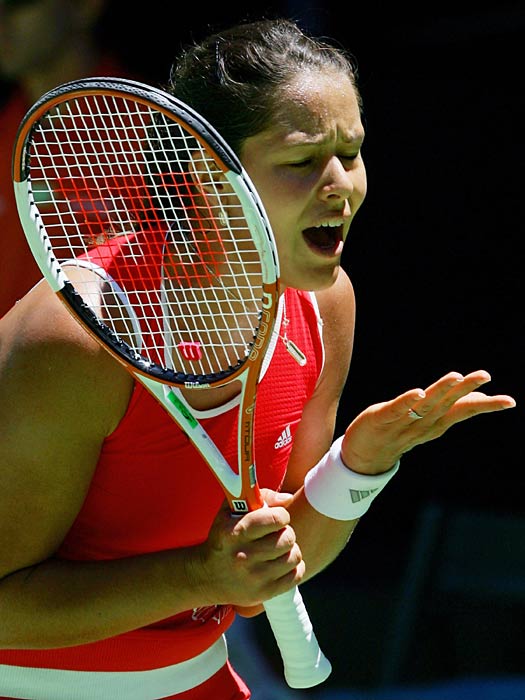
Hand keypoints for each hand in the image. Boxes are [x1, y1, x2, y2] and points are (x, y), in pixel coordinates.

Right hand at [187, 489, 303, 608]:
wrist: (207, 576)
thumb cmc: (224, 537)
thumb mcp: (230, 511)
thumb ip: (259, 496)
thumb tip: (288, 499)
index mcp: (235, 532)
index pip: (275, 519)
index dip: (281, 515)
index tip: (277, 518)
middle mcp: (244, 556)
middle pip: (288, 538)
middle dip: (286, 532)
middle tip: (276, 534)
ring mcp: (255, 577)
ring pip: (294, 556)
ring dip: (290, 549)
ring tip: (278, 549)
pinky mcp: (264, 593)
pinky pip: (296, 575)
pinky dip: (293, 567)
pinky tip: (281, 563)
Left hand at [341, 370, 515, 474]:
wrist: (364, 456)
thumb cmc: (401, 431)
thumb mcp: (430, 420)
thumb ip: (453, 407)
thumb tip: (480, 396)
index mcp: (437, 423)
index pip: (464, 411)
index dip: (486, 405)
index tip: (510, 401)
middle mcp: (424, 424)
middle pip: (448, 405)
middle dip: (466, 390)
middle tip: (484, 375)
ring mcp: (402, 423)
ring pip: (425, 406)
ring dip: (441, 391)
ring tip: (456, 376)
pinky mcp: (381, 419)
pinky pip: (396, 410)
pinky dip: (407, 401)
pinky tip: (418, 392)